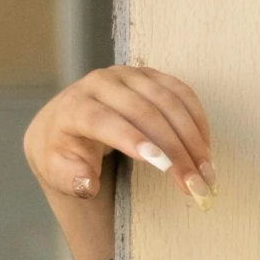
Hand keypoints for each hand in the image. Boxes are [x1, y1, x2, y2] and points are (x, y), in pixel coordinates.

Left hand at [25, 65, 214, 205]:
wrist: (62, 123)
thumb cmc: (60, 153)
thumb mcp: (54, 171)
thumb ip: (69, 179)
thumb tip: (87, 184)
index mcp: (74, 106)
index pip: (104, 121)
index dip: (132, 140)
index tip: (160, 164)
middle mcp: (102, 83)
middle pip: (143, 112)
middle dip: (173, 148)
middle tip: (193, 182)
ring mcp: (128, 75)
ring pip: (168, 101)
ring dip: (192, 137)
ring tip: (206, 171)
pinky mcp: (149, 75)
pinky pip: (180, 93)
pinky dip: (196, 120)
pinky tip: (205, 148)